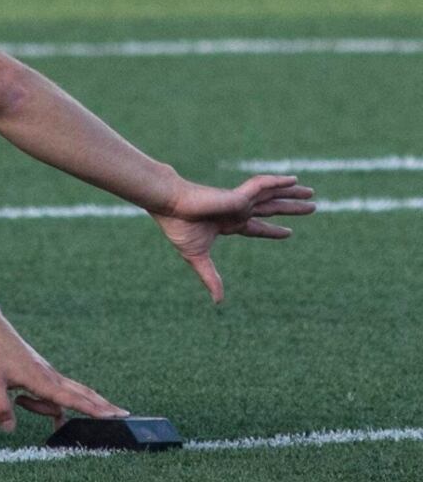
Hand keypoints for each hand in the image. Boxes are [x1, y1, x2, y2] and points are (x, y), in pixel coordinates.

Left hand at [0, 314, 127, 434]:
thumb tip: (10, 431)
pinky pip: (51, 393)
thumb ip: (0, 407)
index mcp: (42, 380)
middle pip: (82, 394)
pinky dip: (44, 404)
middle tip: (126, 416)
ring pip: (63, 396)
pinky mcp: (42, 373)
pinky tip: (21, 400)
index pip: (73, 399)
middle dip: (102, 406)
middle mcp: (50, 377)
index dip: (93, 409)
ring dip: (49, 410)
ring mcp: (48, 374)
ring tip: (17, 399)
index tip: (115, 415)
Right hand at [150, 175, 316, 304]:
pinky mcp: (238, 196)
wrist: (168, 205)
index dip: (272, 230)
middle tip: (312, 207)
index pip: (257, 227)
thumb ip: (210, 277)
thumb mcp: (197, 257)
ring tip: (312, 192)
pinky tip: (293, 179)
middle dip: (290, 208)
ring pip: (272, 197)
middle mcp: (238, 210)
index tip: (289, 232)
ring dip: (292, 194)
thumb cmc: (177, 226)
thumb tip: (219, 302)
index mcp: (228, 224)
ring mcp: (239, 201)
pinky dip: (278, 183)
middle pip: (271, 209)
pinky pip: (262, 186)